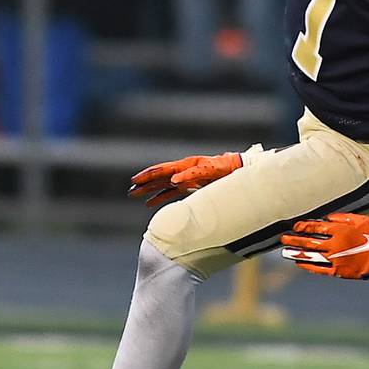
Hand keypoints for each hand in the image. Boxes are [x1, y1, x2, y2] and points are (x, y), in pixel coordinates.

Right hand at [127, 151, 241, 206]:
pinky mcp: (190, 186)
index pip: (163, 170)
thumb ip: (192, 175)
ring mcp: (186, 178)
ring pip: (162, 184)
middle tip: (130, 189)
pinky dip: (160, 197)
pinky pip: (171, 192)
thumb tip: (173, 181)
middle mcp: (183, 171)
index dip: (148, 176)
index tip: (135, 181)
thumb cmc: (225, 169)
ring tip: (135, 194)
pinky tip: (150, 203)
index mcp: (186, 165)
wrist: (238, 170)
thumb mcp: (211, 171)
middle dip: (144, 183)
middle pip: (159, 177)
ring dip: (149, 190)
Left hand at [280, 213, 368, 278]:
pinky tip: (300, 263)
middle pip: (309, 242)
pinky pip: (319, 269)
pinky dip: (308, 266)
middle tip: (283, 238)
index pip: (315, 228)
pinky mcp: (338, 272)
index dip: (303, 226)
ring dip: (297, 253)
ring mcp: (335, 259)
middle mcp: (334, 245)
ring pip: (311, 256)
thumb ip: (342, 218)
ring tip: (285, 252)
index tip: (295, 226)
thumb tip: (326, 218)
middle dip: (294, 239)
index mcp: (339, 231)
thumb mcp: (361, 220)